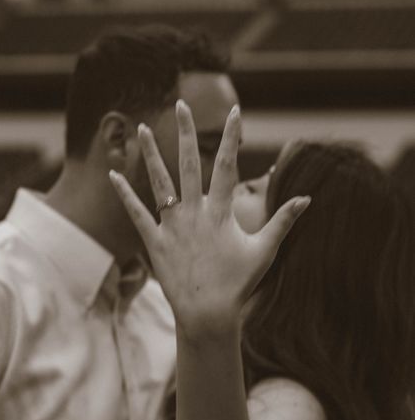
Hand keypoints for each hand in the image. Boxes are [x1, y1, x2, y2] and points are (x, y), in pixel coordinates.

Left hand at [110, 101, 309, 339]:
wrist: (208, 314)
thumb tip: (307, 198)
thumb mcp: (265, 250)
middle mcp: (194, 213)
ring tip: (140, 127)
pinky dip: (124, 194)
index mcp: (220, 212)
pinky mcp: (154, 242)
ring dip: (150, 154)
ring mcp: (172, 226)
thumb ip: (284, 221)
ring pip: (159, 183)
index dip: (232, 136)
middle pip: (188, 163)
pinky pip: (136, 214)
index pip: (227, 165)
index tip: (235, 111)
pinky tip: (113, 175)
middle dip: (185, 132)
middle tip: (181, 105)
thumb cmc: (239, 284)